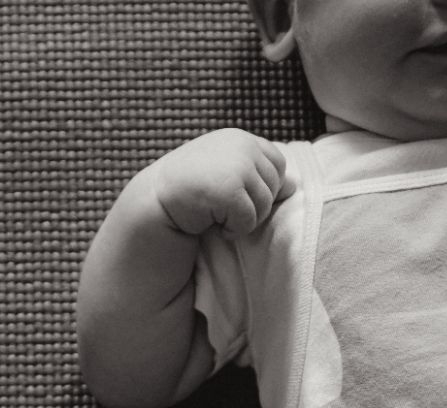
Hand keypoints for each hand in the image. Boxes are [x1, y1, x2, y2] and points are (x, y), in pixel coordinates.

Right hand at [149, 129, 295, 238]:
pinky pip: (249, 219)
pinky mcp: (229, 188)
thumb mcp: (226, 177)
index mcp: (240, 139)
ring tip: (216, 217)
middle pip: (275, 185)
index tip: (234, 199)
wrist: (153, 204)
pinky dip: (233, 230)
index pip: (277, 164)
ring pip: (265, 204)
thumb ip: (256, 175)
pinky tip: (210, 224)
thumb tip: (293, 185)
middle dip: (255, 205)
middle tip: (223, 211)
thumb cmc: (188, 193)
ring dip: (243, 220)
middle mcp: (241, 146)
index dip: (263, 187)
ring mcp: (236, 165)